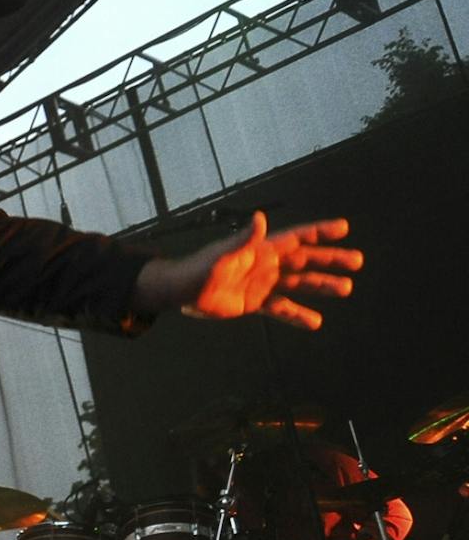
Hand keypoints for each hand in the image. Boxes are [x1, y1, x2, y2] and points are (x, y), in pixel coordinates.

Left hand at [179, 212, 362, 328]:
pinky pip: (281, 309)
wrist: (182, 293)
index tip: (343, 227)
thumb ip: (243, 239)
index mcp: (261, 249)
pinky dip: (297, 315)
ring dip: (321, 285)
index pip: (296, 237)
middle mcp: (267, 264)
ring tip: (345, 289)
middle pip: (305, 259)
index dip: (319, 232)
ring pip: (299, 283)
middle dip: (330, 259)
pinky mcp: (255, 302)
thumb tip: (259, 218)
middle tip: (357, 261)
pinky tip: (315, 321)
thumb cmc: (198, 269)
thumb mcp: (222, 255)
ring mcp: (263, 284)